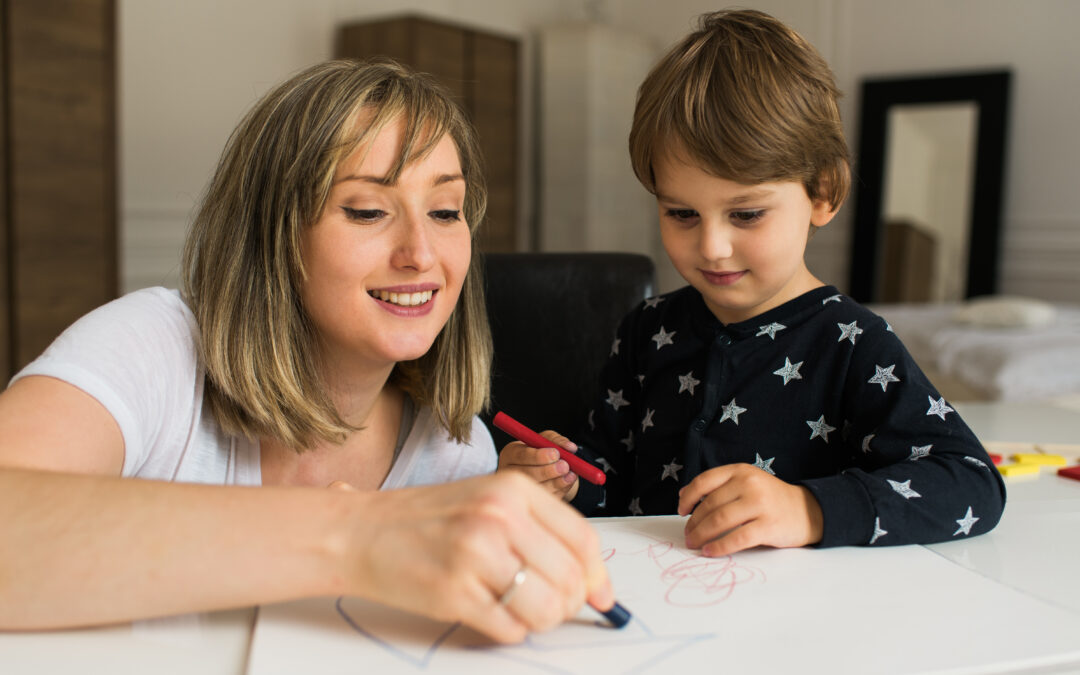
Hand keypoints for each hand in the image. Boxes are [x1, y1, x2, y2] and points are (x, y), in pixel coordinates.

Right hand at [344, 472, 612, 642]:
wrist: (359, 532)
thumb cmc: (427, 520)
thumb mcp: (487, 503)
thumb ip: (538, 533)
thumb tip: (592, 582)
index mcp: (513, 489)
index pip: (582, 540)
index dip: (597, 576)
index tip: (602, 598)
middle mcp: (499, 516)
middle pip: (569, 579)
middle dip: (567, 604)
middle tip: (545, 606)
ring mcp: (475, 554)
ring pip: (545, 608)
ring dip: (539, 620)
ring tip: (515, 608)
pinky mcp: (454, 592)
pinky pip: (510, 629)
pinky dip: (508, 630)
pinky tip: (487, 611)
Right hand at [497, 430, 579, 501]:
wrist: (544, 468)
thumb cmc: (542, 450)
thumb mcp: (547, 440)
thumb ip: (557, 440)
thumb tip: (570, 447)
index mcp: (511, 453)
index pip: (521, 455)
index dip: (538, 456)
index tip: (556, 454)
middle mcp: (510, 472)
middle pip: (526, 474)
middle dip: (547, 471)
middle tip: (564, 466)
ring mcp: (518, 489)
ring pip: (536, 488)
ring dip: (556, 482)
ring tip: (570, 475)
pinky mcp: (530, 501)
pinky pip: (545, 498)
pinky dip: (559, 490)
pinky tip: (568, 482)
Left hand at [677, 463, 823, 556]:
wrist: (808, 511)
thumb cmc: (770, 499)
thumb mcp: (746, 482)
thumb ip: (719, 486)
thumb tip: (683, 496)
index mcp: (740, 471)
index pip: (704, 481)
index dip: (688, 497)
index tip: (681, 511)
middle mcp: (749, 484)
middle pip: (710, 505)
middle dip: (693, 523)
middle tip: (687, 536)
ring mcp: (759, 504)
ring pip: (719, 521)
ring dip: (701, 535)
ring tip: (694, 544)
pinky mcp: (768, 525)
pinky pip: (737, 538)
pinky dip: (719, 547)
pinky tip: (710, 552)